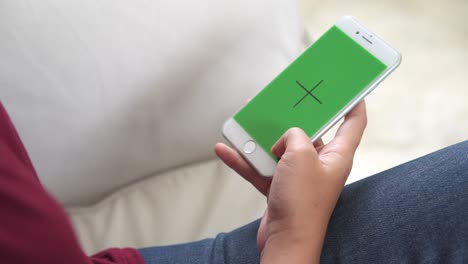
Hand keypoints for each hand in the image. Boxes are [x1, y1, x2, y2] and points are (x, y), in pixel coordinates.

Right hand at [215, 101, 366, 262]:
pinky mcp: (280, 187)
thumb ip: (295, 135)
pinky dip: (245, 159)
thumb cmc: (302, 203)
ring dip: (261, 139)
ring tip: (246, 124)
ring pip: (280, 149)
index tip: (346, 87)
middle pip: (309, 132)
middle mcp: (320, 164)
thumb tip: (286, 136)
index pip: (353, 122)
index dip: (352, 102)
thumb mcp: (301, 155)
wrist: (286, 240)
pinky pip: (262, 167)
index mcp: (337, 155)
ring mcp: (299, 176)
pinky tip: (227, 149)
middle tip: (284, 100)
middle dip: (294, 116)